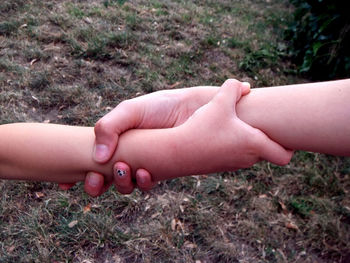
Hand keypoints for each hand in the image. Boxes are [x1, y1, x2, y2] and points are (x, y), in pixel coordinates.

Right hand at [59, 85, 221, 194]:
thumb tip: (98, 158)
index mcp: (115, 142)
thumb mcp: (130, 110)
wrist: (195, 108)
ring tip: (123, 169)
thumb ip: (108, 127)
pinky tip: (144, 172)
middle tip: (94, 179)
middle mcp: (128, 156)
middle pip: (105, 180)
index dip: (78, 175)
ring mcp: (144, 164)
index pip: (92, 162)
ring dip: (120, 184)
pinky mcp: (162, 171)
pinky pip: (147, 184)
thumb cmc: (161, 106)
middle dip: (96, 185)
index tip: (66, 184)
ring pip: (125, 186)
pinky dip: (142, 182)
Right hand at [173, 79, 292, 172]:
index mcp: (254, 144)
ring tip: (237, 126)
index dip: (290, 147)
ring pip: (248, 154)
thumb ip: (233, 88)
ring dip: (247, 142)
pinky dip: (231, 146)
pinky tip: (218, 133)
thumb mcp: (219, 102)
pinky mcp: (218, 166)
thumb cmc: (202, 128)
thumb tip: (245, 85)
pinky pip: (233, 155)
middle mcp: (246, 158)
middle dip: (265, 139)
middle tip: (261, 124)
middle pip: (266, 152)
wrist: (176, 152)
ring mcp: (232, 165)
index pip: (284, 156)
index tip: (287, 136)